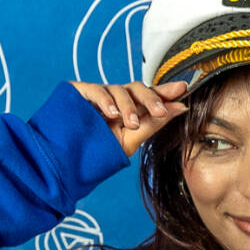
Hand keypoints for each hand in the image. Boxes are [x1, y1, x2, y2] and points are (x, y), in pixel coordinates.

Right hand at [70, 80, 188, 156]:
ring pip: (119, 89)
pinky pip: (96, 90)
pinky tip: (112, 114)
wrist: (67, 161)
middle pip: (137, 88)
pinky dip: (105, 101)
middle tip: (160, 111)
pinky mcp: (80, 92)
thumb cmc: (99, 151)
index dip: (166, 91)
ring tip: (131, 124)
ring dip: (128, 107)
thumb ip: (154, 123)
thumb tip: (180, 108)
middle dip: (151, 98)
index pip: (150, 95)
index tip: (183, 90)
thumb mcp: (131, 140)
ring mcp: (99, 95)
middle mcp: (116, 99)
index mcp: (130, 109)